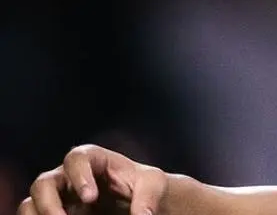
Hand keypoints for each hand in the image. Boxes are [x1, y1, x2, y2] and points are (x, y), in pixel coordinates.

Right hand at [18, 144, 166, 214]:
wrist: (139, 201)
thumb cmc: (144, 186)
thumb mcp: (154, 185)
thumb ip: (148, 197)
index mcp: (93, 160)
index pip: (76, 158)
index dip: (78, 176)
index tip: (90, 197)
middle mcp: (69, 177)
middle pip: (43, 183)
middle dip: (49, 202)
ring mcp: (59, 198)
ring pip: (31, 204)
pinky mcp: (57, 213)